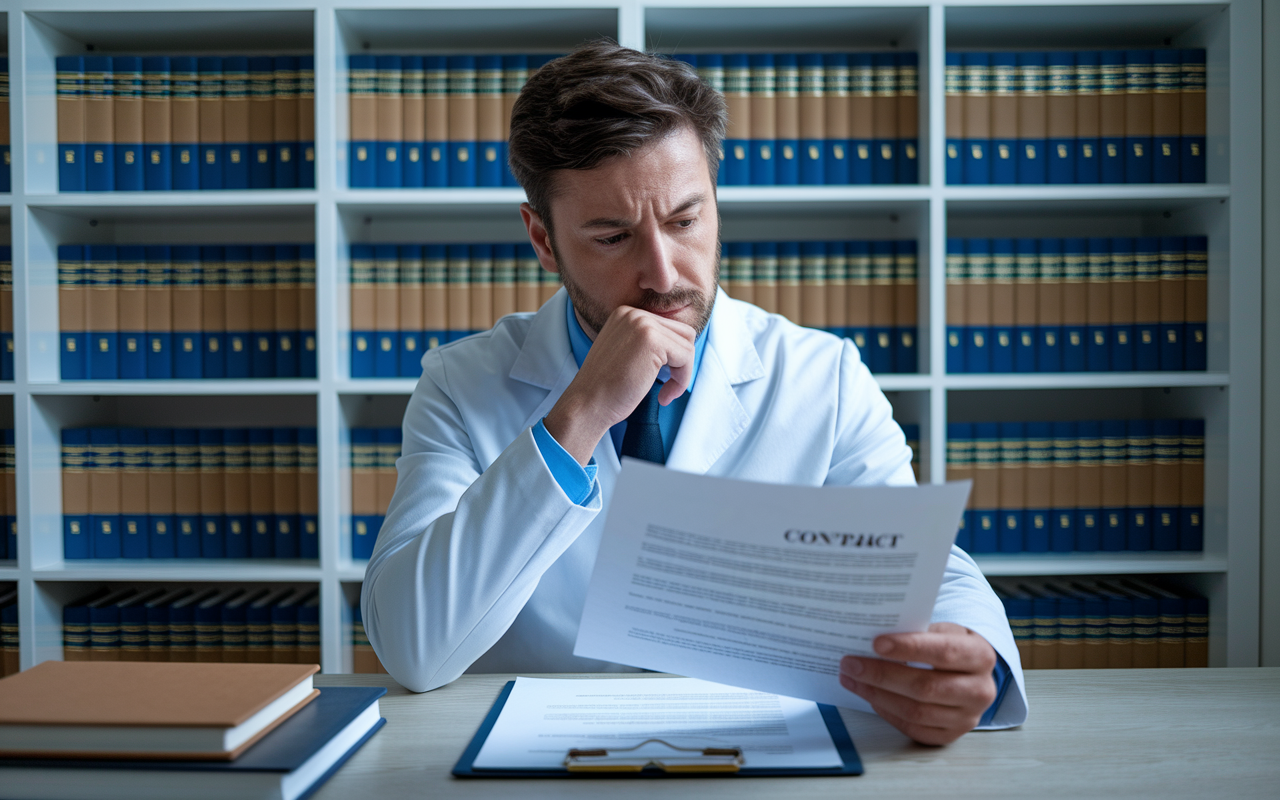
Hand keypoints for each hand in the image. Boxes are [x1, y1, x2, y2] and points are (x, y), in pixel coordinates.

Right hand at [544, 305, 696, 463]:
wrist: (587, 404)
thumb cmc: (607, 389)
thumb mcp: (628, 355)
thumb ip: (649, 344)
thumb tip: (684, 346)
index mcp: (626, 314)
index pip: (669, 328)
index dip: (673, 357)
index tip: (662, 379)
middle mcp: (633, 313)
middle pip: (683, 333)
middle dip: (682, 362)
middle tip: (668, 387)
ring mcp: (642, 324)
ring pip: (688, 344)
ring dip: (683, 373)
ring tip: (666, 392)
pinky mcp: (652, 340)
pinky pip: (686, 356)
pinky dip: (682, 380)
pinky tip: (663, 396)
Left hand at [839, 622, 998, 745]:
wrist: (971, 672)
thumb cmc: (950, 645)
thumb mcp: (943, 630)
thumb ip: (917, 632)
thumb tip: (872, 636)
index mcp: (980, 656)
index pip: (944, 652)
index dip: (909, 647)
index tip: (876, 643)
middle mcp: (980, 691)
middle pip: (925, 687)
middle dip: (882, 675)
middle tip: (850, 663)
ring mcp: (967, 718)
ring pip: (916, 712)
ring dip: (877, 695)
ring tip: (852, 679)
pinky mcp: (951, 735)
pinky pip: (913, 729)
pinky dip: (888, 712)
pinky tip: (871, 697)